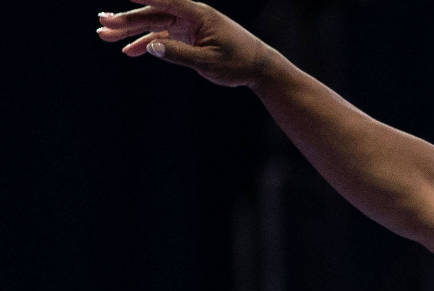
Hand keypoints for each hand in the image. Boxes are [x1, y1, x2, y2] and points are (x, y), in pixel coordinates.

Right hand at [97, 2, 275, 87]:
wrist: (259, 69)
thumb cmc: (239, 63)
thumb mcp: (209, 61)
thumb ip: (180, 54)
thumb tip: (151, 48)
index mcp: (197, 14)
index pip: (164, 0)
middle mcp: (190, 16)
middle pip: (152, 14)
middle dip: (126, 20)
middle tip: (102, 23)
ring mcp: (188, 26)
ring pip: (154, 25)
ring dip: (131, 31)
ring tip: (105, 36)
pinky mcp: (188, 37)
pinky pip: (163, 38)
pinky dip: (147, 44)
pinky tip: (129, 51)